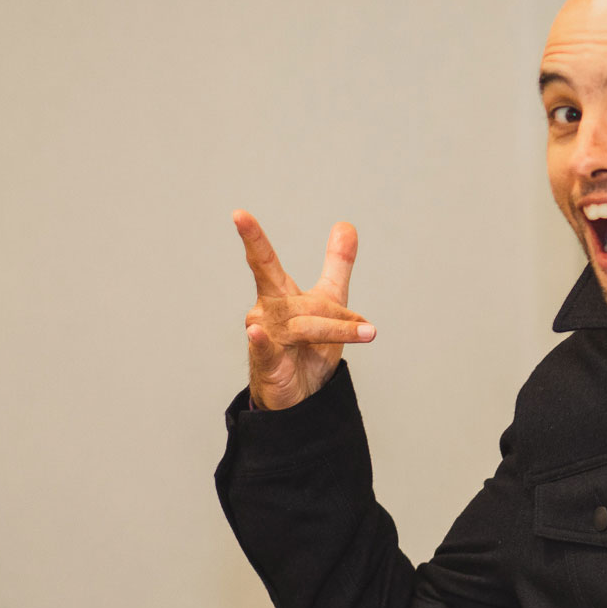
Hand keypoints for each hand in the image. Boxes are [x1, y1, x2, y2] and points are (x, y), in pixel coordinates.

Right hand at [234, 210, 374, 410]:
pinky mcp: (267, 363)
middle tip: (254, 228)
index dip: (254, 237)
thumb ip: (336, 265)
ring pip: (304, 322)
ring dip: (338, 327)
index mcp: (279, 294)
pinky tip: (258, 332)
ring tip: (368, 332)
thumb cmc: (308, 345)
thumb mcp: (328, 299)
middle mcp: (267, 310)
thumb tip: (346, 224)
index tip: (239, 213)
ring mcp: (265, 336)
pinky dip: (262, 341)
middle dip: (269, 256)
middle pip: (281, 283)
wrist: (301, 394)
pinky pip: (265, 349)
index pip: (265, 261)